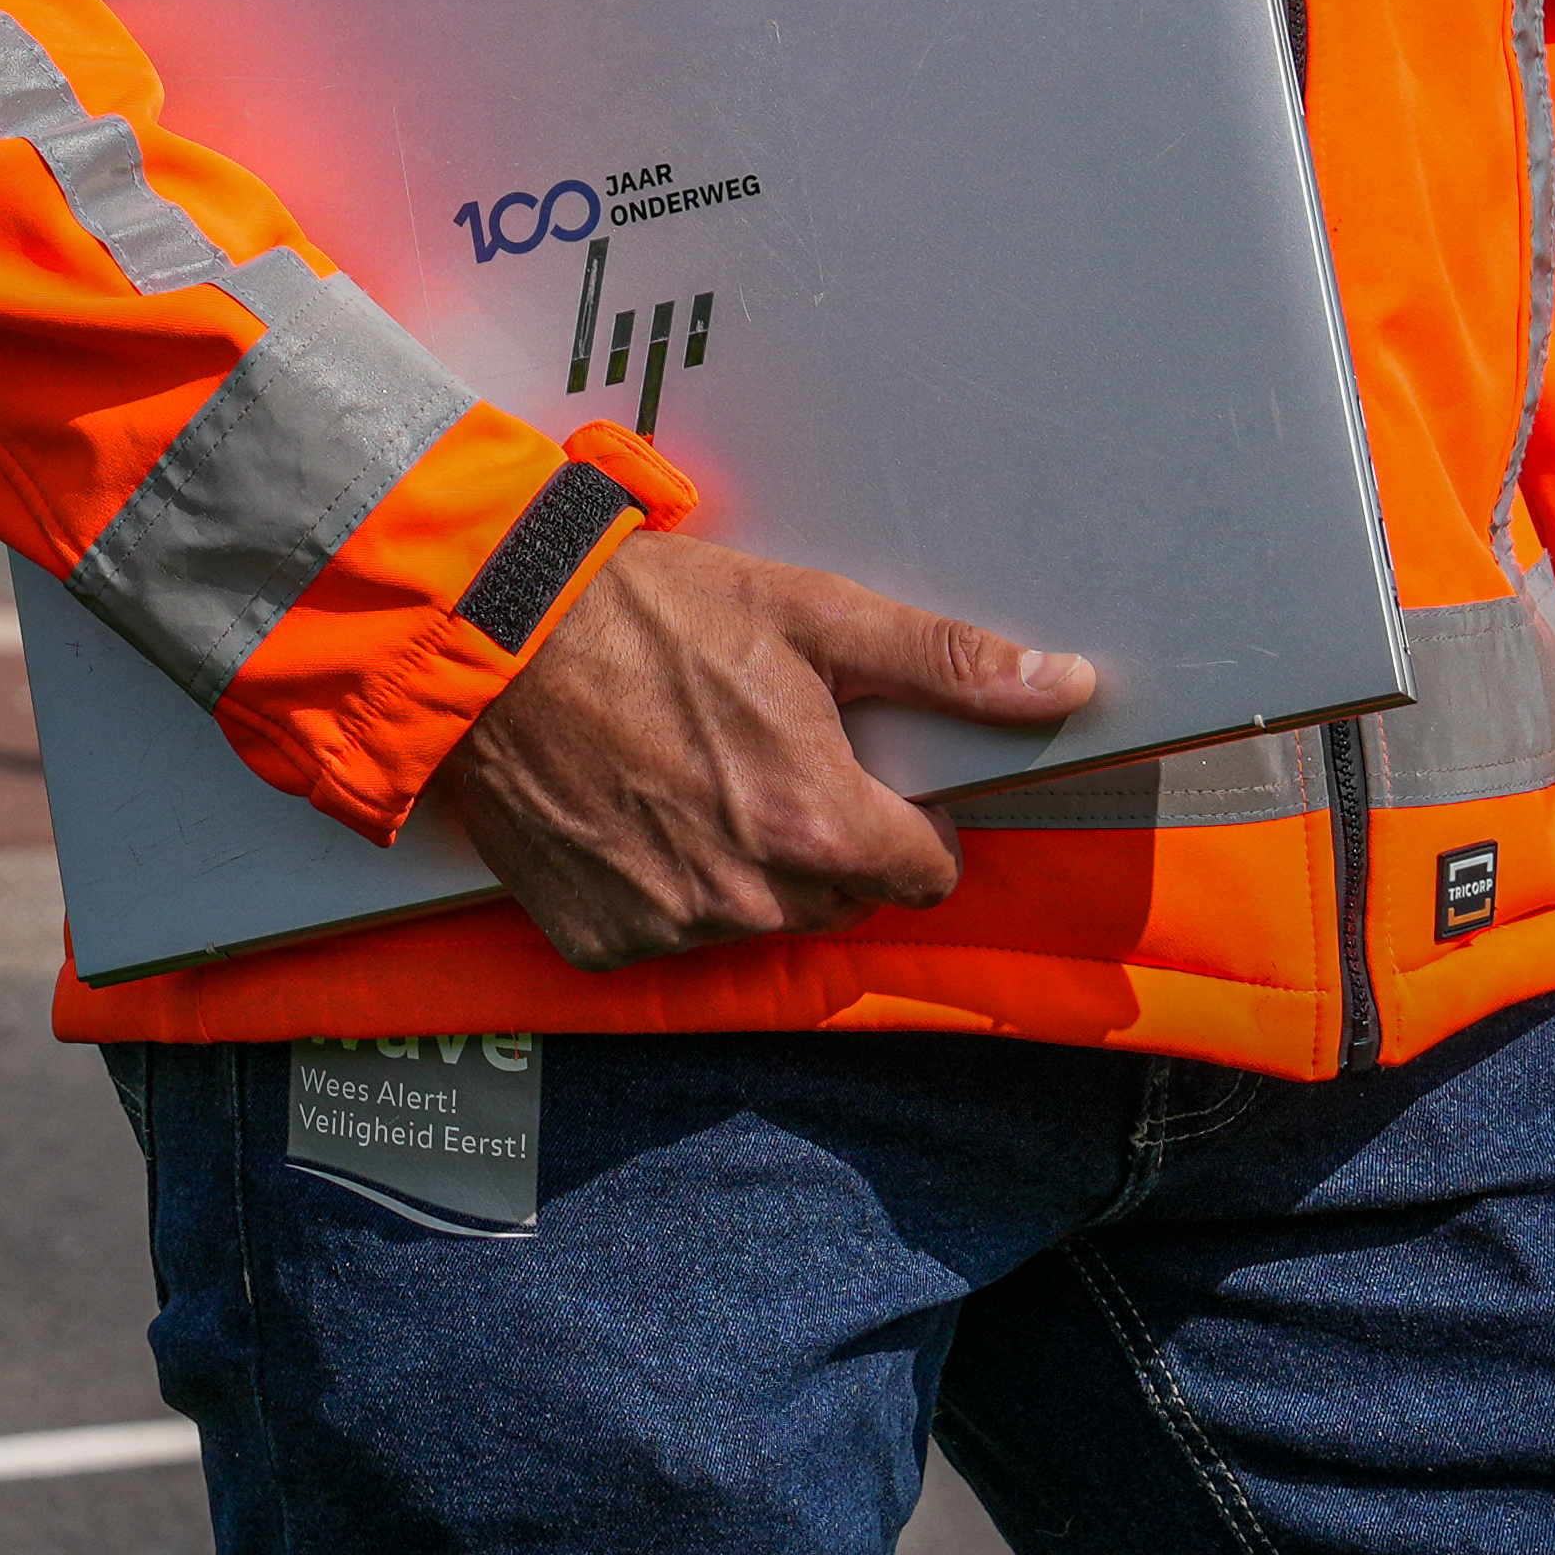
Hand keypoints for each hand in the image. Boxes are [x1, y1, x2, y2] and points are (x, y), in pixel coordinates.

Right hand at [412, 535, 1088, 968]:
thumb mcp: (811, 614)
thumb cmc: (648, 614)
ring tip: (692, 770)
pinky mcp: (601, 940)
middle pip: (842, 897)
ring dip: (746, 863)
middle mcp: (750, 900)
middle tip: (767, 752)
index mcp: (820, 828)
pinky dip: (663, 883)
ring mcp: (670, 927)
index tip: (862, 768)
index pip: (926, 871)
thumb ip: (945, 662)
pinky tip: (634, 807)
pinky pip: (669, 930)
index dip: (907, 817)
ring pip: (757, 917)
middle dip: (826, 837)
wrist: (492, 636)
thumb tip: (1063, 684)